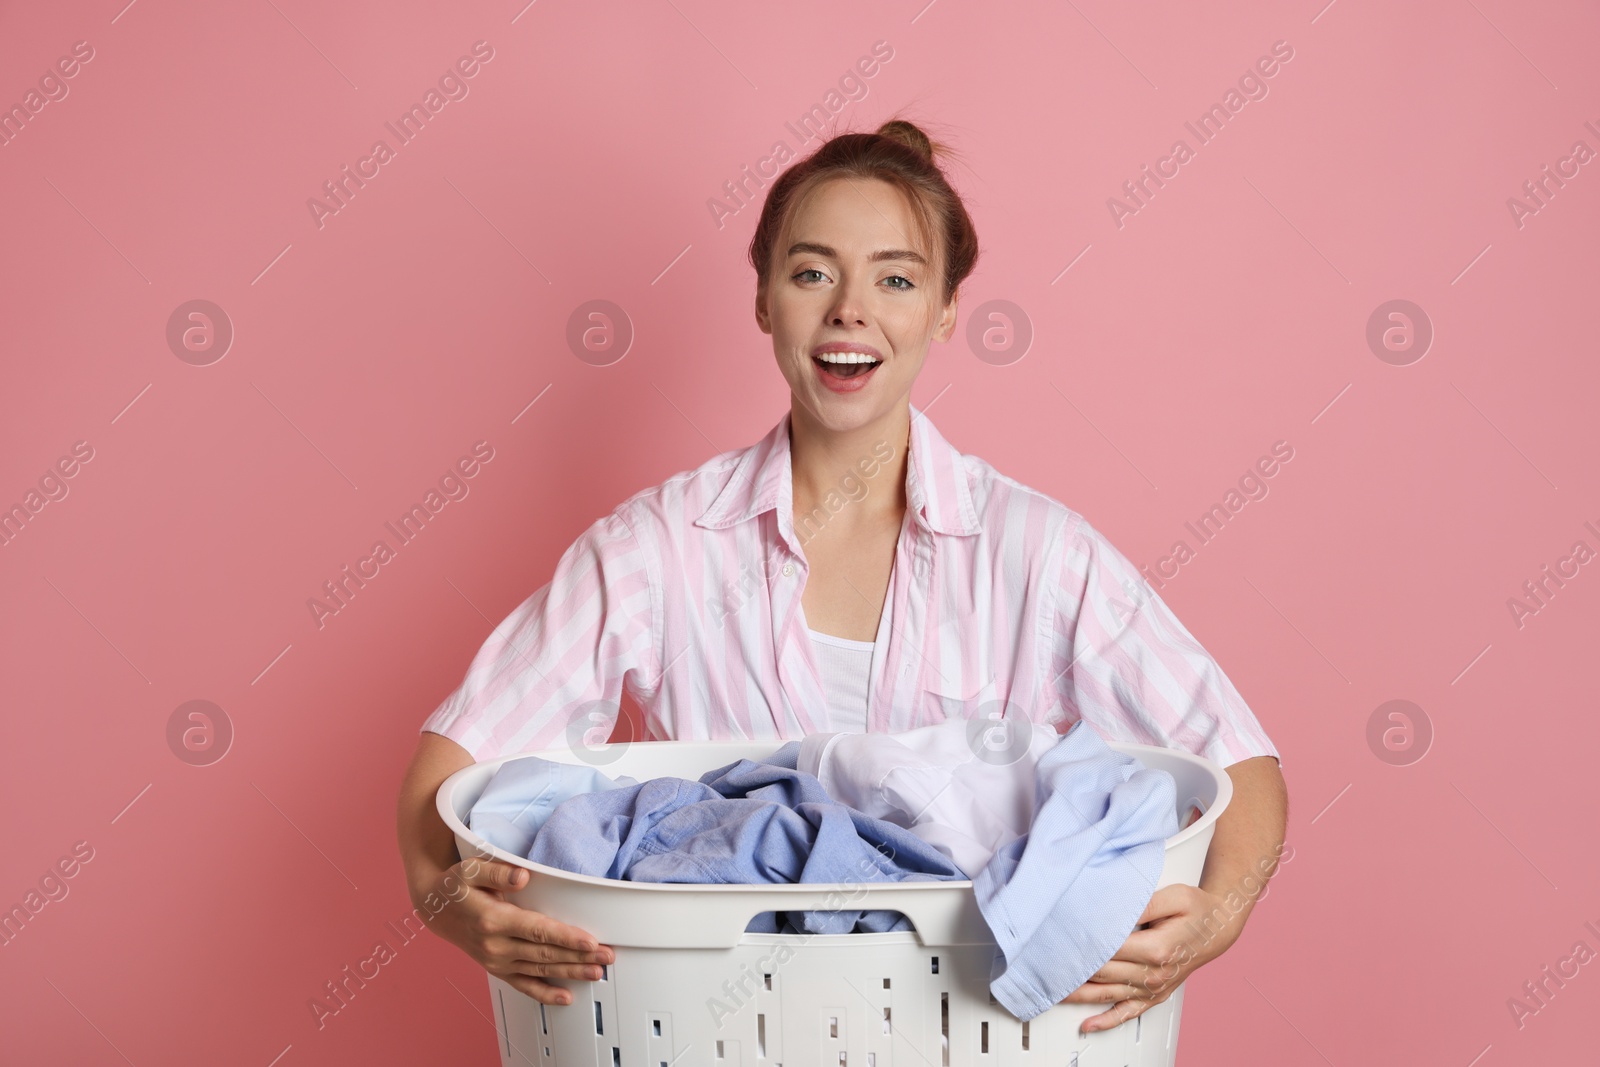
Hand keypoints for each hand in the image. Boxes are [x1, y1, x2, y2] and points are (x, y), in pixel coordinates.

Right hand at [415, 857, 614, 1005]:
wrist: (434, 908)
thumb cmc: (455, 886)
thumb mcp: (470, 869)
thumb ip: (498, 871)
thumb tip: (523, 876)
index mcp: (493, 919)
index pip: (538, 930)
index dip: (566, 937)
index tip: (590, 941)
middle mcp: (495, 945)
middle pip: (545, 954)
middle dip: (579, 956)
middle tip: (606, 956)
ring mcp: (496, 960)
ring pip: (540, 970)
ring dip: (570, 973)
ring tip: (596, 972)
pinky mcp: (497, 968)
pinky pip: (523, 985)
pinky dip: (545, 994)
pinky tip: (565, 997)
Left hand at [1059, 883, 1244, 1033]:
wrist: (1219, 927)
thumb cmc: (1197, 909)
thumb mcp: (1173, 896)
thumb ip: (1142, 904)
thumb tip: (1114, 909)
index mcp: (1156, 948)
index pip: (1107, 949)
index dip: (1081, 945)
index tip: (1058, 940)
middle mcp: (1154, 973)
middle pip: (1103, 973)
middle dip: (1072, 968)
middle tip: (1044, 962)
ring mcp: (1154, 986)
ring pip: (1109, 995)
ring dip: (1079, 996)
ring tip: (1052, 992)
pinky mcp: (1155, 994)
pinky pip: (1128, 1012)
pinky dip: (1107, 1021)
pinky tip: (1088, 1025)